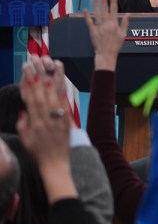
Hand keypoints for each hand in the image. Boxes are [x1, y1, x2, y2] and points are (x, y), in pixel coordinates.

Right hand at [16, 59, 76, 201]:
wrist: (55, 164)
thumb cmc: (37, 152)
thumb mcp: (25, 139)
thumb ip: (23, 124)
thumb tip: (24, 109)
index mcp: (33, 122)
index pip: (30, 97)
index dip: (28, 82)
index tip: (26, 68)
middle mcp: (46, 118)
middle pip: (43, 92)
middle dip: (40, 74)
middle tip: (38, 59)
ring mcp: (58, 119)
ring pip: (56, 95)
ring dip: (55, 78)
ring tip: (54, 63)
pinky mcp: (68, 121)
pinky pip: (66, 104)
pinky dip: (65, 91)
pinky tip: (64, 81)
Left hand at [84, 0, 129, 70]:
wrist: (106, 54)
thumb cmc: (116, 45)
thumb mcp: (123, 34)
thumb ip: (124, 23)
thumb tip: (128, 14)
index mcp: (114, 24)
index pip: (114, 10)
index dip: (113, 1)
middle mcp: (106, 24)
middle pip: (105, 10)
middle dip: (104, 0)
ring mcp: (98, 27)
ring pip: (97, 14)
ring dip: (96, 5)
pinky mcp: (92, 31)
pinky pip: (89, 22)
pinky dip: (87, 16)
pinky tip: (86, 10)